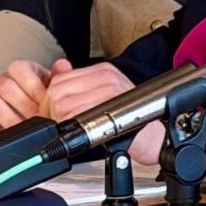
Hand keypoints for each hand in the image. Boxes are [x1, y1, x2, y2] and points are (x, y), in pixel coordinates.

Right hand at [0, 58, 69, 135]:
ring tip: (30, 123)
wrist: (44, 115)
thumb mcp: (58, 86)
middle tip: (39, 112)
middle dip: (25, 103)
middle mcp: (5, 84)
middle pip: (5, 86)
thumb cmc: (49, 98)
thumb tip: (62, 65)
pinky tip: (18, 132)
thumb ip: (60, 75)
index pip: (17, 68)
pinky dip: (2, 130)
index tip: (44, 95)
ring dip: (13, 117)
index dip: (32, 82)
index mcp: (23, 71)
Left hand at [43, 62, 166, 163]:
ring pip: (61, 103)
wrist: (153, 137)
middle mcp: (107, 76)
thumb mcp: (102, 96)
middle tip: (63, 123)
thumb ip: (77, 83)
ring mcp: (109, 89)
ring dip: (60, 121)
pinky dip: (70, 127)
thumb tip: (58, 68)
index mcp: (103, 71)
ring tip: (73, 128)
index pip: (59, 79)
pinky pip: (74, 114)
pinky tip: (80, 132)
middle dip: (52, 111)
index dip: (51, 100)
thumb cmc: (131, 122)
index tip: (57, 113)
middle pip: (57, 91)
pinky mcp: (109, 104)